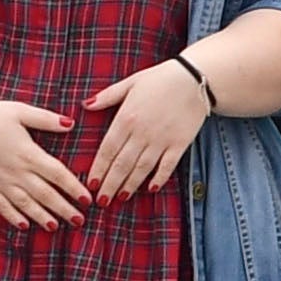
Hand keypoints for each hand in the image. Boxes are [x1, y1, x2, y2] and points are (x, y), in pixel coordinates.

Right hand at [0, 97, 92, 228]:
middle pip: (45, 194)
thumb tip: (71, 124)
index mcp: (29, 153)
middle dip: (64, 208)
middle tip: (80, 220)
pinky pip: (1, 207)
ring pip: (26, 204)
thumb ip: (47, 119)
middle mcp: (16, 172)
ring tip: (56, 227)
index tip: (88, 199)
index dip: (74, 188)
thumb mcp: (20, 111)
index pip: (58, 174)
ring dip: (42, 216)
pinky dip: (13, 217)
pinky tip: (24, 226)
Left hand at [82, 58, 214, 199]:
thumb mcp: (130, 82)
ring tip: (121, 198)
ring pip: (142, 168)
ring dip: (130, 185)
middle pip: (122, 164)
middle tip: (101, 201)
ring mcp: (162, 139)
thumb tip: (85, 105)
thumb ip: (107, 96)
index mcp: (127, 118)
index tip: (91, 184)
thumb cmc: (160, 79)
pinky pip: (168, 166)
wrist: (195, 78)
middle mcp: (142, 132)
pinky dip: (159, 178)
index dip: (98, 169)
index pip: (107, 150)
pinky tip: (152, 189)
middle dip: (110, 185)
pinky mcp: (180, 143)